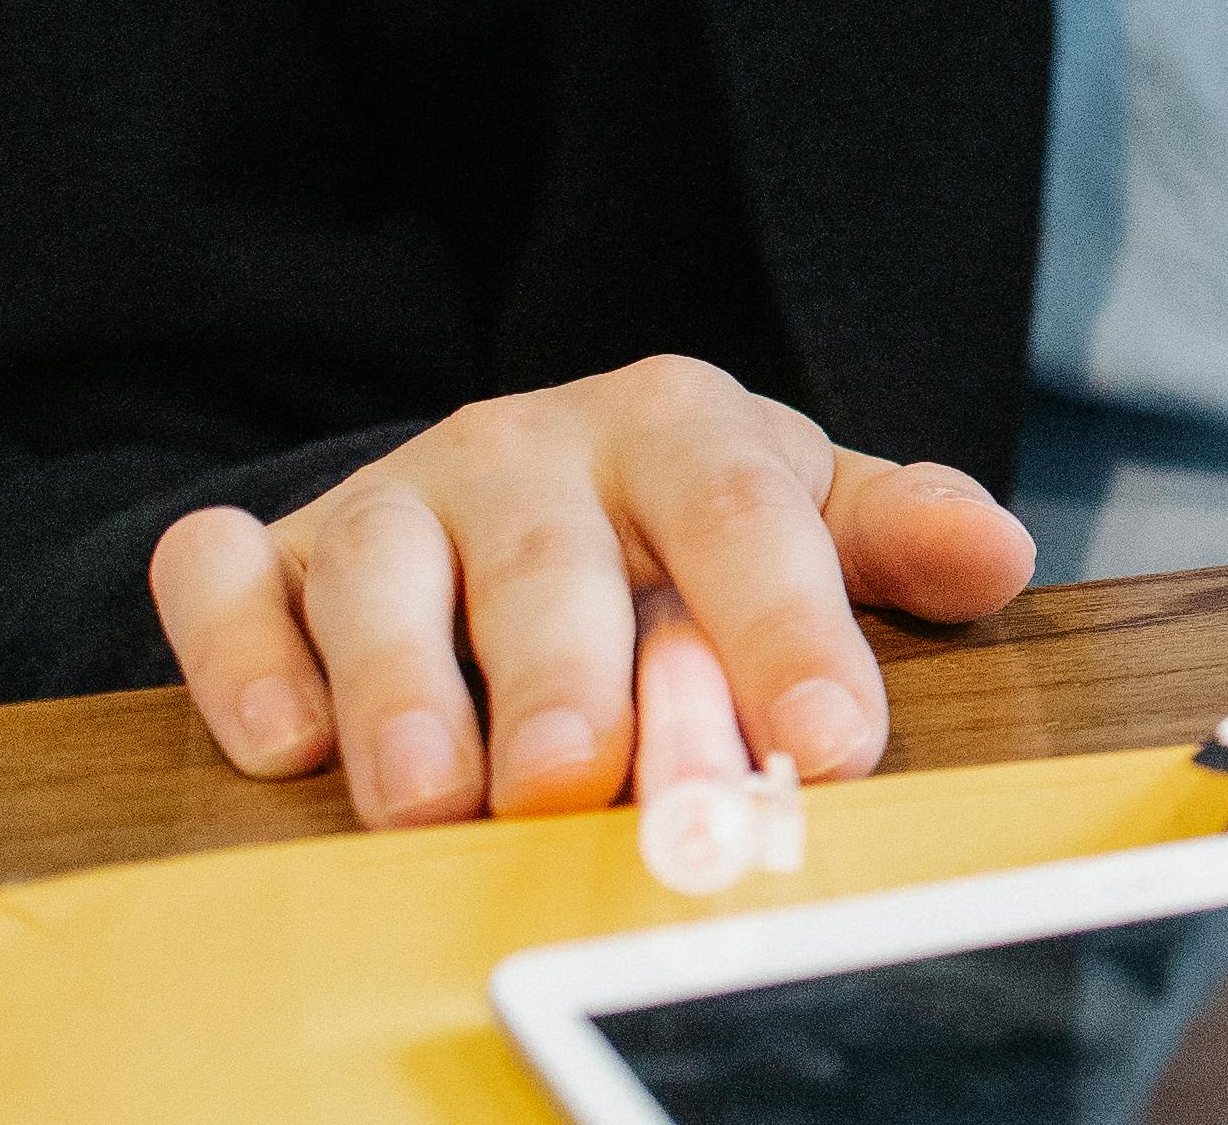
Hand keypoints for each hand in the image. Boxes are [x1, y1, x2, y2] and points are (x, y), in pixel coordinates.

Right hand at [146, 356, 1035, 827]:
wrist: (523, 478)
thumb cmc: (684, 524)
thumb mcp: (805, 514)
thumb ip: (895, 538)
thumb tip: (999, 555)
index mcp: (682, 429)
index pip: (749, 523)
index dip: (788, 632)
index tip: (826, 741)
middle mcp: (529, 447)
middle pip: (553, 561)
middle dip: (567, 678)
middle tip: (576, 782)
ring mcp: (394, 496)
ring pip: (384, 578)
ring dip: (404, 693)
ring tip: (435, 797)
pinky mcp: (275, 553)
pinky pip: (228, 584)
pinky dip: (245, 654)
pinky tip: (286, 741)